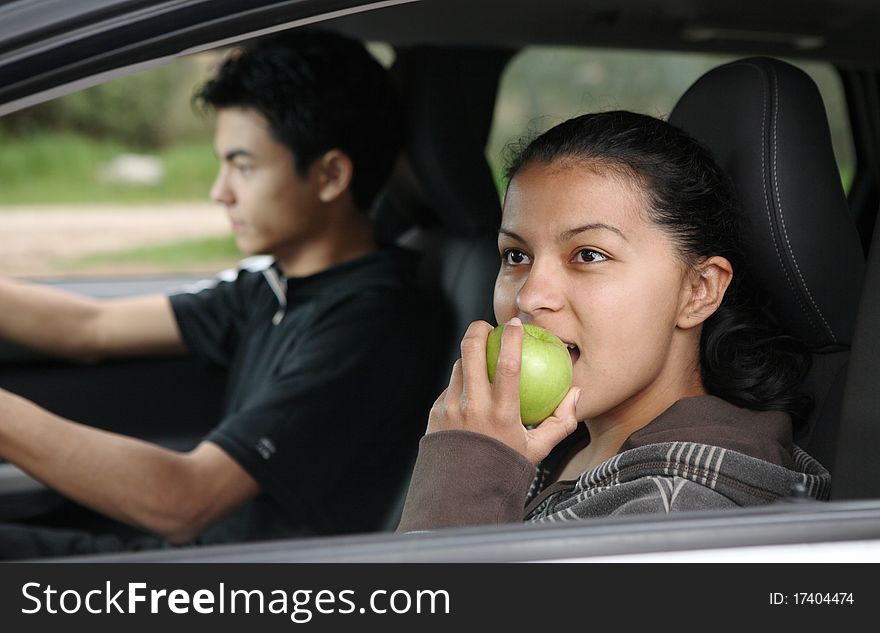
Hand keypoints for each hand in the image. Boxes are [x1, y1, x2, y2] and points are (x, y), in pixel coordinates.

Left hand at [427, 317, 580, 464]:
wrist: (462, 492)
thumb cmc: (504, 468)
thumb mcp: (537, 450)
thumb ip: (561, 422)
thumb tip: (576, 393)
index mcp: (501, 415)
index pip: (507, 365)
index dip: (511, 339)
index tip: (515, 324)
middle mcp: (473, 408)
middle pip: (470, 352)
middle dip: (478, 329)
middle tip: (487, 326)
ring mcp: (450, 409)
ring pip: (458, 366)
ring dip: (469, 356)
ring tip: (480, 355)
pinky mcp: (436, 413)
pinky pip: (449, 388)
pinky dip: (461, 383)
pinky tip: (469, 388)